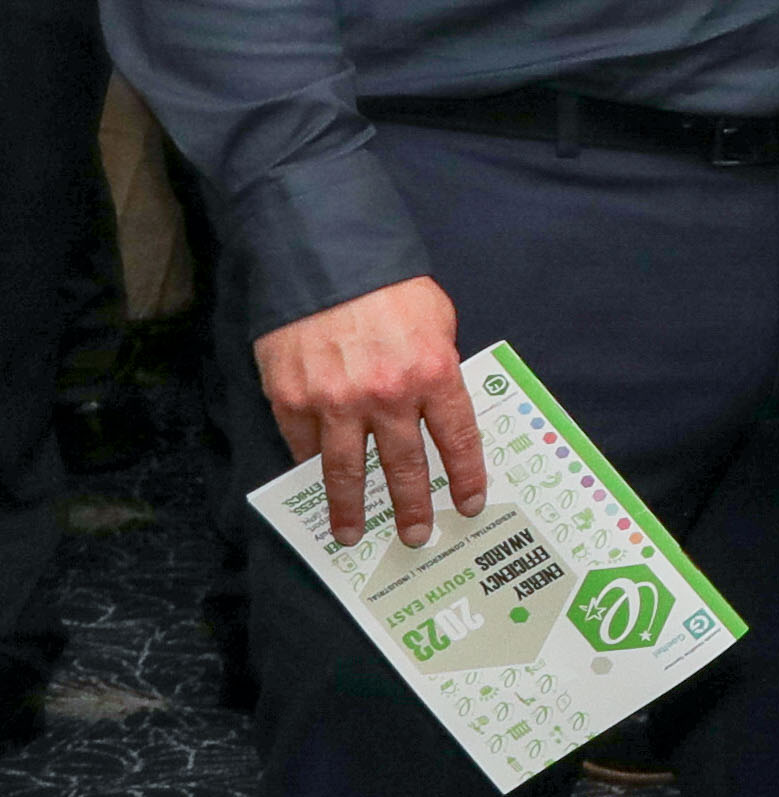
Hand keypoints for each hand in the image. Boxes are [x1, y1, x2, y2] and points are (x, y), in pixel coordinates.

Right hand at [260, 276, 484, 546]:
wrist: (322, 260)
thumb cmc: (387, 287)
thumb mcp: (437, 320)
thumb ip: (440, 365)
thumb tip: (437, 405)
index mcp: (434, 374)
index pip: (457, 440)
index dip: (465, 477)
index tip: (468, 504)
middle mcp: (387, 396)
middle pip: (404, 467)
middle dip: (412, 507)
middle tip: (417, 536)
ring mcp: (335, 401)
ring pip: (346, 470)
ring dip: (351, 508)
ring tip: (352, 534)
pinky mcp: (292, 398)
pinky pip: (303, 446)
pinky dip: (310, 468)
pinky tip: (315, 485)